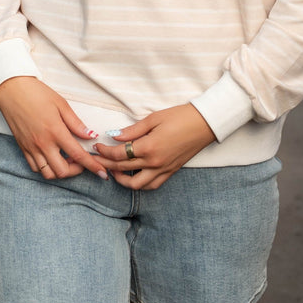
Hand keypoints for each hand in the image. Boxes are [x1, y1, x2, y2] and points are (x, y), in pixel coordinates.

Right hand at [0, 76, 107, 179]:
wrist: (11, 90)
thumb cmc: (37, 93)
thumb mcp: (61, 104)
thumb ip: (76, 123)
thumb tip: (91, 136)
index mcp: (55, 131)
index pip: (78, 155)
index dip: (92, 166)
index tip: (102, 173)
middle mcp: (42, 143)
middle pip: (62, 171)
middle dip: (76, 171)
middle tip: (81, 161)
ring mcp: (31, 147)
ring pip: (48, 174)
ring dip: (60, 171)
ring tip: (67, 160)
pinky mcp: (23, 148)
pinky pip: (35, 168)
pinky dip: (46, 168)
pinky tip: (53, 158)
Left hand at [95, 104, 215, 190]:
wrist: (205, 124)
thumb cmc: (180, 117)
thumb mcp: (153, 119)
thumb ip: (132, 130)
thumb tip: (114, 136)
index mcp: (149, 147)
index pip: (118, 155)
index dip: (104, 152)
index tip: (97, 147)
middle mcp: (155, 163)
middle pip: (122, 169)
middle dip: (106, 165)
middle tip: (97, 160)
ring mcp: (163, 169)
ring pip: (136, 185)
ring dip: (122, 180)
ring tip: (114, 171)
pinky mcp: (171, 172)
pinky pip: (152, 185)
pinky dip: (140, 184)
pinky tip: (133, 176)